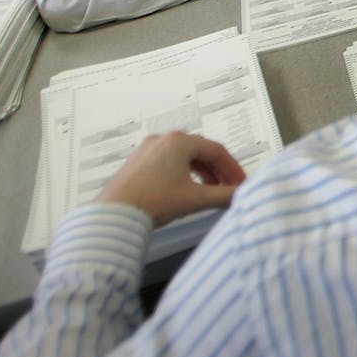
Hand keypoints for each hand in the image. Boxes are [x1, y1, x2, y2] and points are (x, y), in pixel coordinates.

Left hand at [96, 132, 244, 227]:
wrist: (114, 215)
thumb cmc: (153, 202)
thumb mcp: (196, 199)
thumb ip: (224, 196)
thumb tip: (241, 195)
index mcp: (179, 141)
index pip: (216, 151)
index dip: (233, 168)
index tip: (241, 183)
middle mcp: (163, 140)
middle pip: (200, 152)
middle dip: (217, 171)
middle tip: (228, 187)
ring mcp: (147, 150)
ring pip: (183, 157)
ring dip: (201, 173)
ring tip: (209, 190)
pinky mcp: (136, 163)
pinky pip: (167, 163)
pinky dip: (182, 174)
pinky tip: (185, 190)